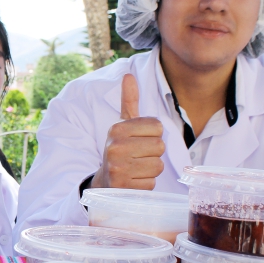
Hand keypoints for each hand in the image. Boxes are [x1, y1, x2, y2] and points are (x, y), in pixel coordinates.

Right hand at [90, 74, 164, 189]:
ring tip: (136, 168)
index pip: (157, 127)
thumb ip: (128, 101)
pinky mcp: (123, 187)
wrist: (103, 181)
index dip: (153, 135)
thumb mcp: (123, 126)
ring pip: (157, 166)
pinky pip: (151, 183)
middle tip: (138, 157)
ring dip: (151, 170)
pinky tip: (133, 180)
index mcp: (117, 128)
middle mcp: (115, 146)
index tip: (140, 141)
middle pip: (160, 146)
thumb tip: (129, 75)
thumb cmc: (120, 150)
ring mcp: (118, 167)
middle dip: (153, 154)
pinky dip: (146, 184)